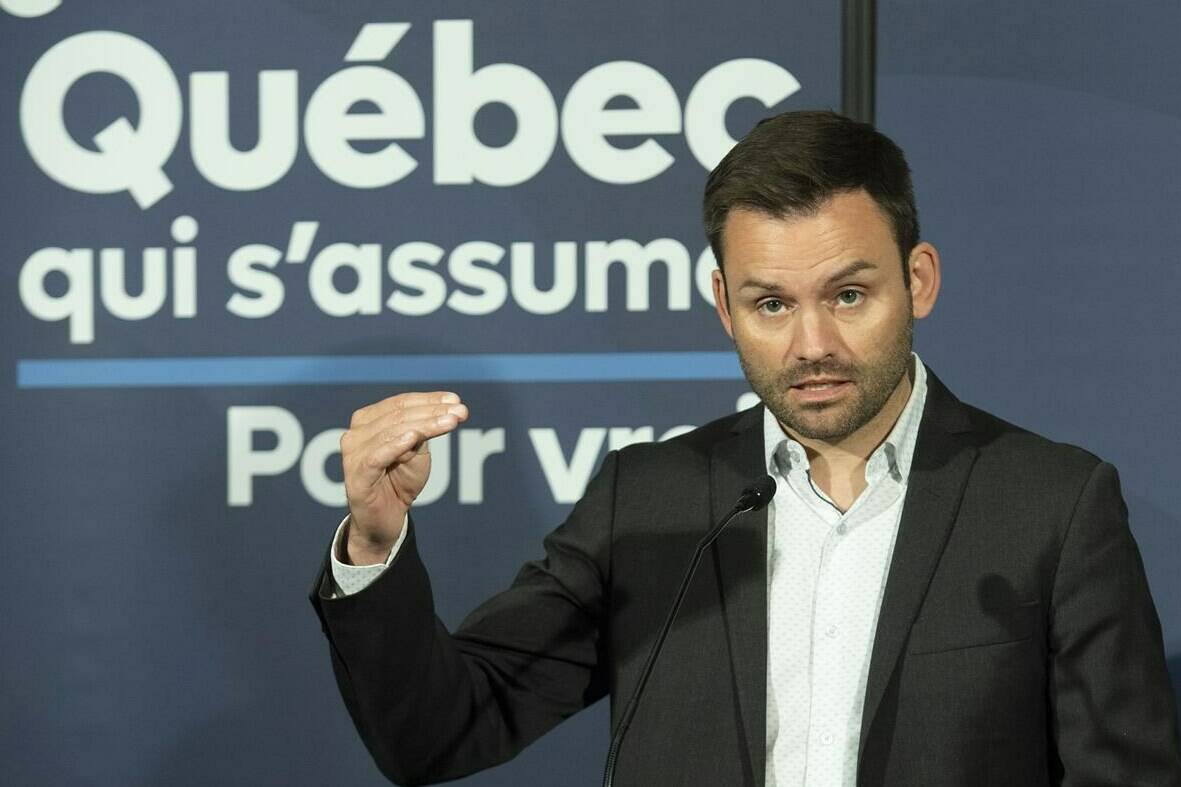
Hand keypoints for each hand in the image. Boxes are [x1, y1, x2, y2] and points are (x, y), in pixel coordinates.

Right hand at [339, 391, 468, 563]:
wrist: (386, 520)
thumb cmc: (400, 481)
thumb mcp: (417, 451)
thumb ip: (424, 431)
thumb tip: (446, 410)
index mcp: (367, 421)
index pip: (400, 403)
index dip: (429, 400)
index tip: (456, 400)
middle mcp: (356, 434)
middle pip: (397, 415)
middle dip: (432, 411)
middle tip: (460, 412)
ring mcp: (353, 455)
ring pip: (391, 432)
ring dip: (424, 425)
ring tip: (450, 422)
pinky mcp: (356, 477)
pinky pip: (376, 457)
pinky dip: (395, 446)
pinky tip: (414, 438)